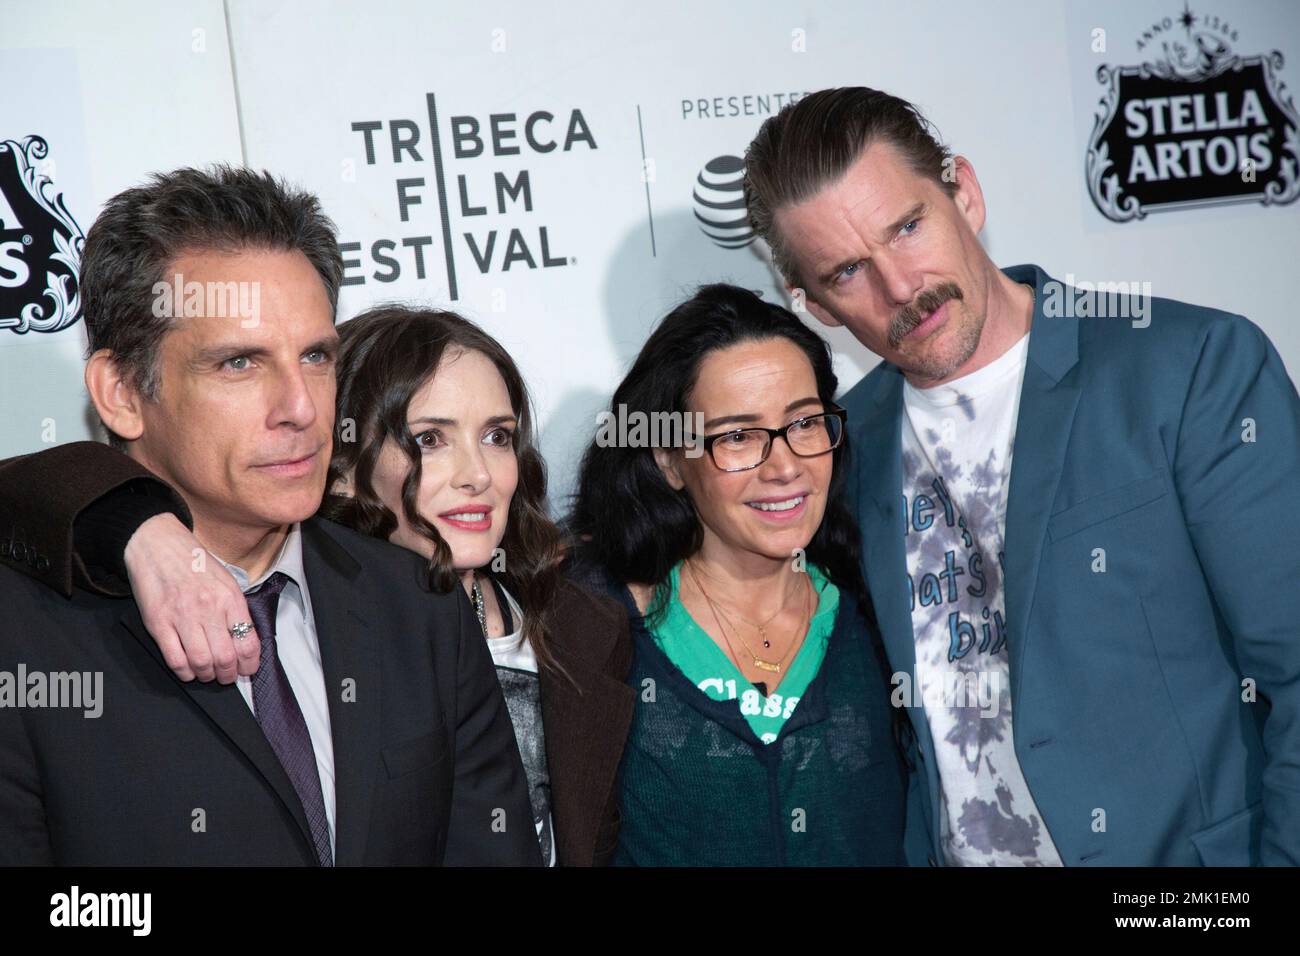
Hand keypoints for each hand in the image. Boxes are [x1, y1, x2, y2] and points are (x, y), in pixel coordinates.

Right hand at [123, 513, 259, 682]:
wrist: (157, 544)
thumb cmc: (195, 563)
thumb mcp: (226, 581)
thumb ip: (236, 610)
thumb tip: (244, 643)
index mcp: (230, 598)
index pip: (247, 643)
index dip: (250, 664)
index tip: (247, 670)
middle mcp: (209, 609)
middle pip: (225, 658)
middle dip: (228, 675)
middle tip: (226, 676)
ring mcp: (182, 617)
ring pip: (201, 662)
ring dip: (207, 675)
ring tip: (208, 673)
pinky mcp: (158, 623)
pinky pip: (175, 659)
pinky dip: (184, 672)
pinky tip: (189, 670)